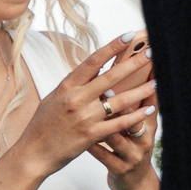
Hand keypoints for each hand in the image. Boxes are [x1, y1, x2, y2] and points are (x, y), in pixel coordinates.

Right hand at [14, 33, 157, 185]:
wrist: (33, 154)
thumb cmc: (43, 125)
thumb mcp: (54, 98)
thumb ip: (75, 85)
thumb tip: (94, 68)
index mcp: (66, 86)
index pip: (93, 61)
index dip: (112, 47)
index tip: (129, 35)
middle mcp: (76, 99)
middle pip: (111, 76)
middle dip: (134, 63)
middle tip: (152, 52)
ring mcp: (85, 117)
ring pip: (120, 100)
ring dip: (141, 90)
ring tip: (157, 81)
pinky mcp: (91, 135)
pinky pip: (119, 123)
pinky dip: (136, 116)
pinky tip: (148, 110)